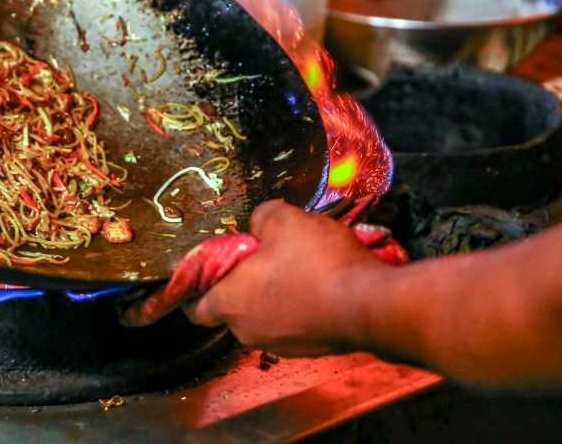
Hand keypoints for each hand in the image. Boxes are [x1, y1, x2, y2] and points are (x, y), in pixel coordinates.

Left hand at [184, 200, 389, 356]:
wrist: (371, 305)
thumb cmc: (318, 263)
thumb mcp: (284, 220)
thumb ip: (261, 217)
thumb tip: (259, 224)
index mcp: (229, 302)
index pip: (194, 307)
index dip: (195, 290)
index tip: (206, 273)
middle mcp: (248, 330)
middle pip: (231, 309)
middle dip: (241, 286)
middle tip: (259, 260)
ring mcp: (280, 344)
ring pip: (264, 317)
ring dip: (273, 296)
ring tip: (295, 268)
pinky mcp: (310, 349)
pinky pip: (293, 325)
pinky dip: (298, 308)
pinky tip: (319, 285)